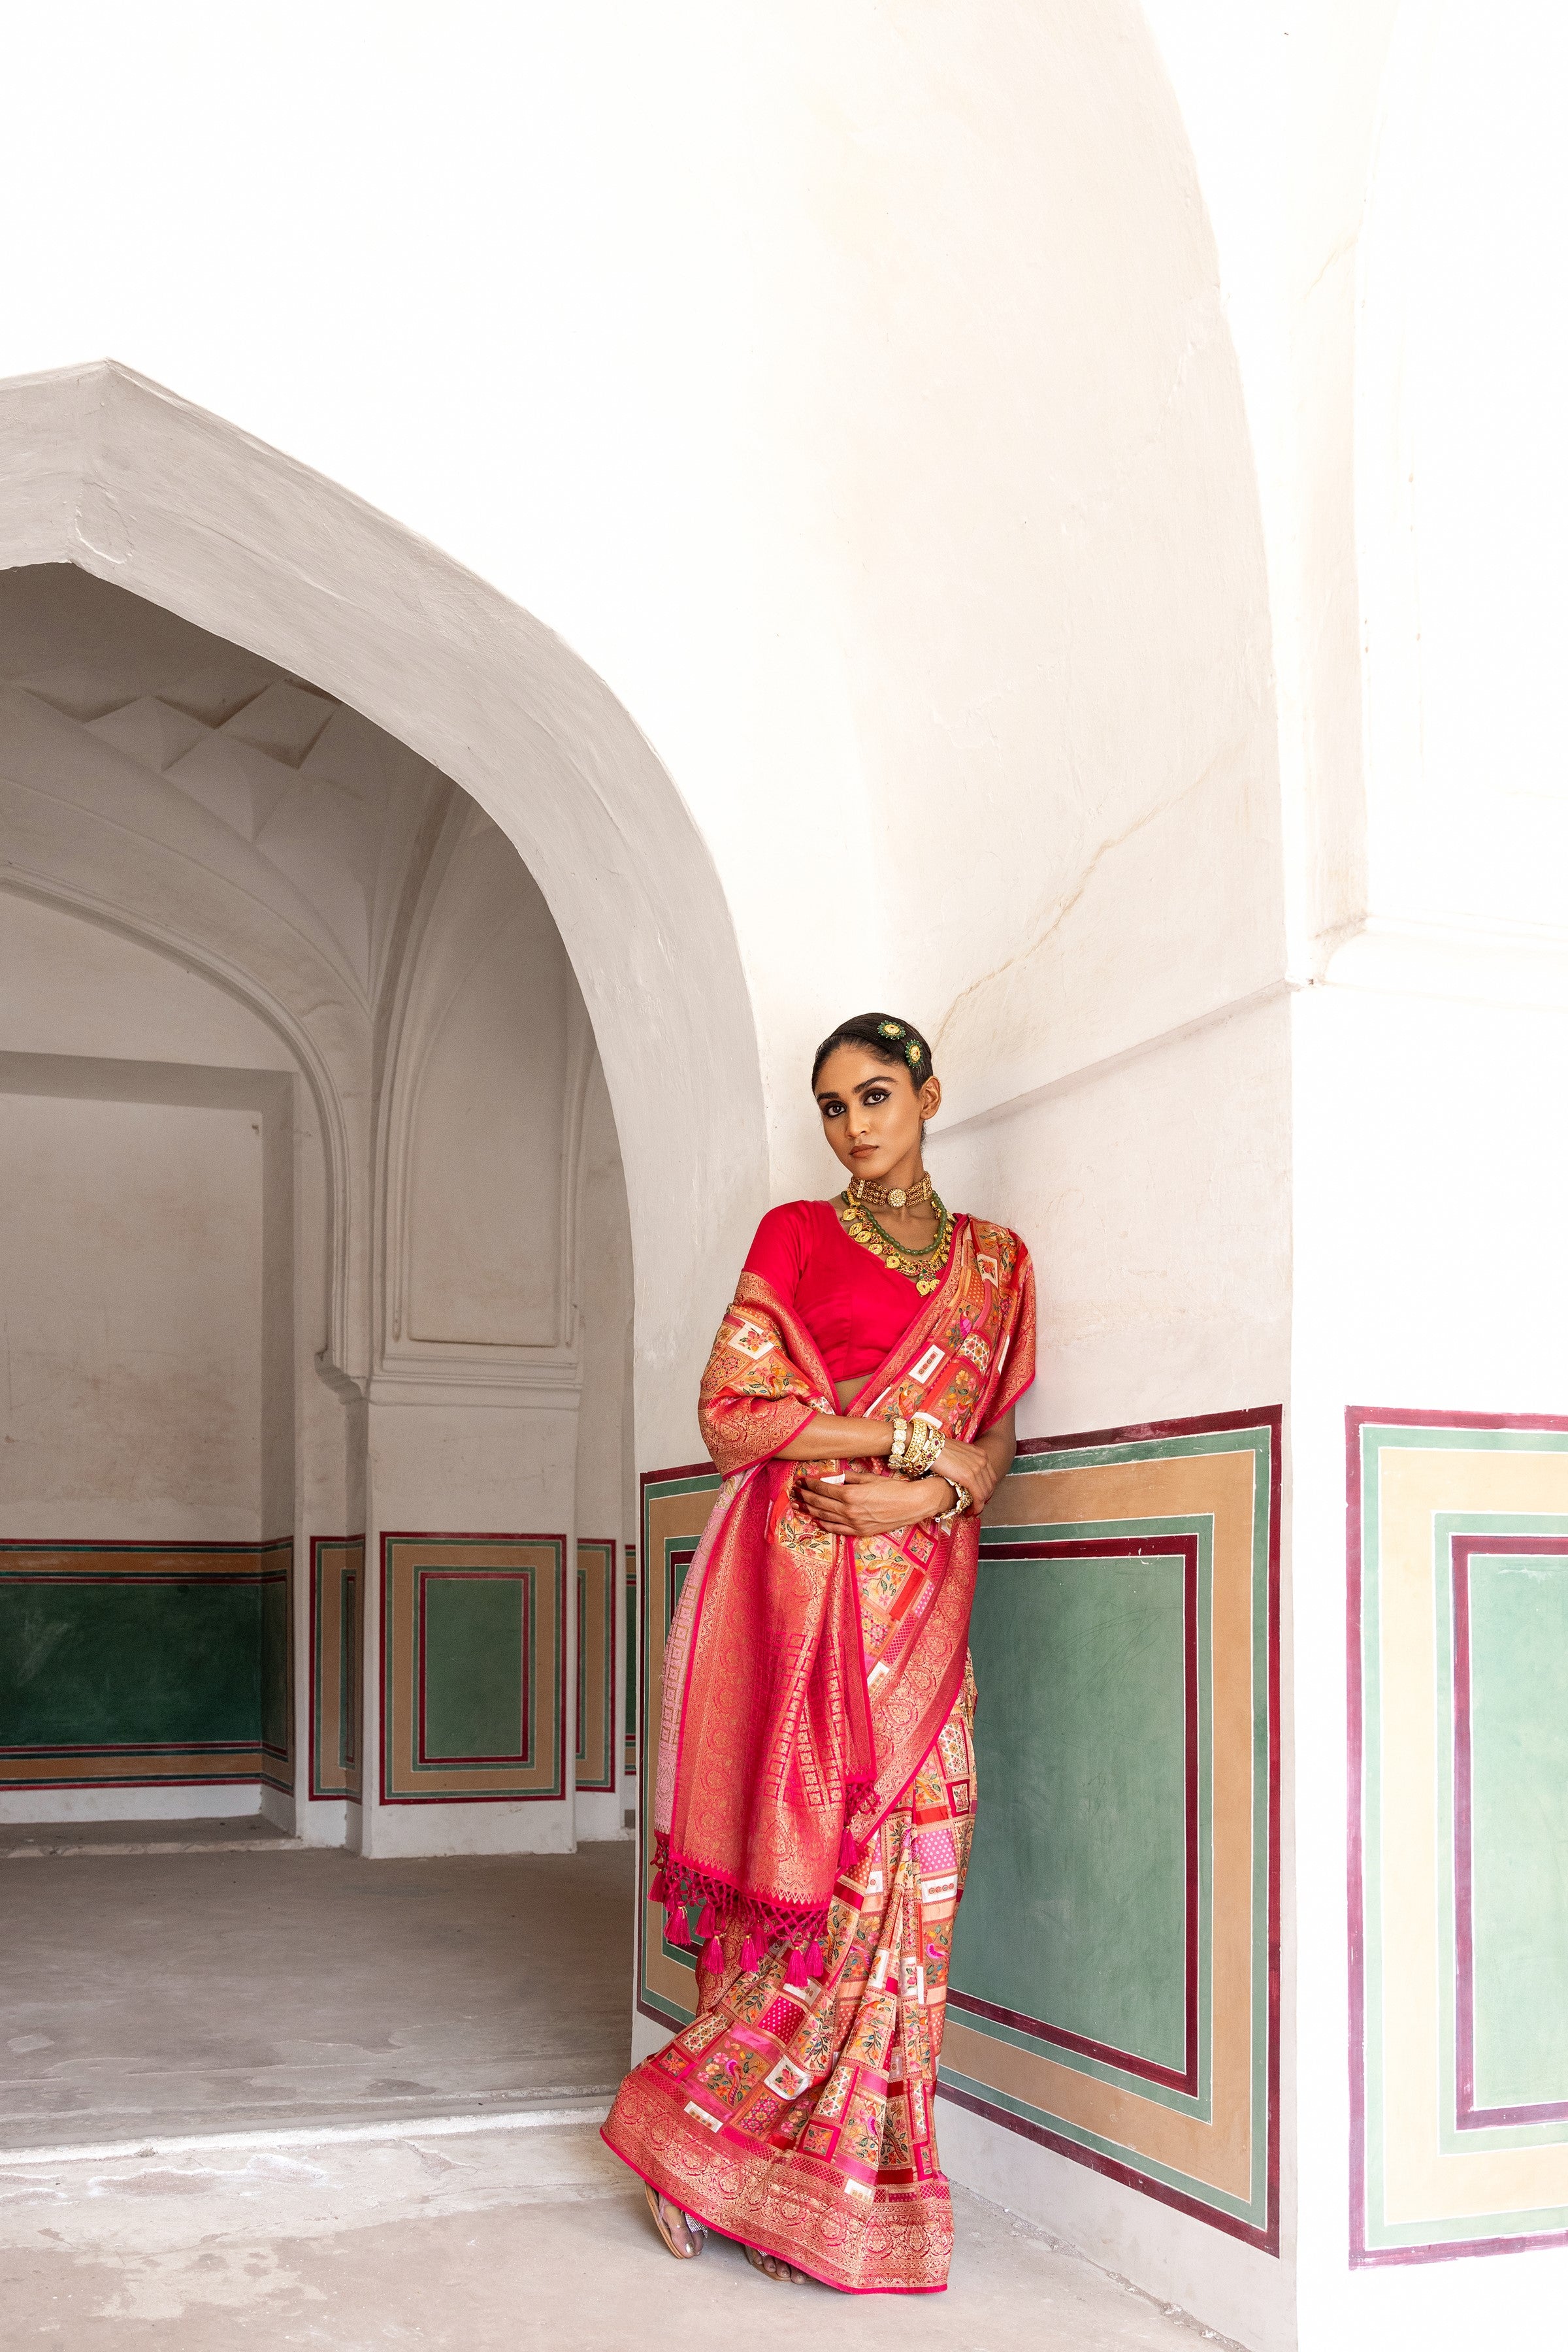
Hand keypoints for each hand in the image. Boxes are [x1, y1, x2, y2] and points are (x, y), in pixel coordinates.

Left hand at [795, 1469, 951, 1537]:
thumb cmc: (893, 1488)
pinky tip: (816, 1519)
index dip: (809, 1484)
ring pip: (824, 1516)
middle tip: (795, 1491)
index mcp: (850, 1495)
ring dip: (809, 1509)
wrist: (912, 1504)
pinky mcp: (859, 1532)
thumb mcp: (868, 1478)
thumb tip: (831, 1477)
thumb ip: (847, 1478)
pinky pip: (836, 1529)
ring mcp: (853, 1524)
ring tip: (798, 1504)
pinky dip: (823, 1524)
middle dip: (805, 1496)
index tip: (801, 1480)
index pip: (822, 1488)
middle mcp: (849, 1511)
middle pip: (819, 1503)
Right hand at [933, 1436, 997, 1509]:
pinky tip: (970, 1512)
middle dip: (984, 1499)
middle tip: (975, 1507)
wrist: (928, 1445)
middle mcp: (982, 1460)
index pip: (990, 1476)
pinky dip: (976, 1507)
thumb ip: (965, 1461)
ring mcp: (977, 1468)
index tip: (979, 1498)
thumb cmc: (938, 1448)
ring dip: (979, 1505)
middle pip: (990, 1485)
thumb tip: (963, 1471)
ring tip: (971, 1512)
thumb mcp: (958, 1452)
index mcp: (981, 1454)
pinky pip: (978, 1496)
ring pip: (985, 1493)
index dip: (986, 1490)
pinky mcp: (969, 1477)